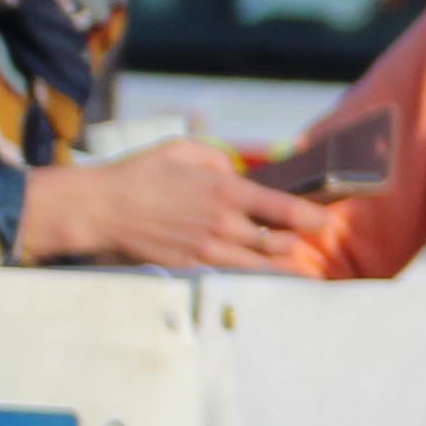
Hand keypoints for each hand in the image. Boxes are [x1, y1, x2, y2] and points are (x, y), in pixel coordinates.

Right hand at [18, 137, 343, 272]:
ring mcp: (208, 251)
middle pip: (280, 244)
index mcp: (225, 192)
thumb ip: (219, 161)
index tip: (327, 219)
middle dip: (296, 240)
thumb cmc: (138, 174)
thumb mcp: (182, 150)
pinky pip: (234, 275)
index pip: (286, 210)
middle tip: (303, 234)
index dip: (314, 217)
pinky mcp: (193, 268)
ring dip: (279, 261)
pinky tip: (258, 269)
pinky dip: (251, 273)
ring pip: (261, 265)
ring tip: (290, 257)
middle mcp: (223, 225)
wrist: (98, 210)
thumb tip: (240, 176)